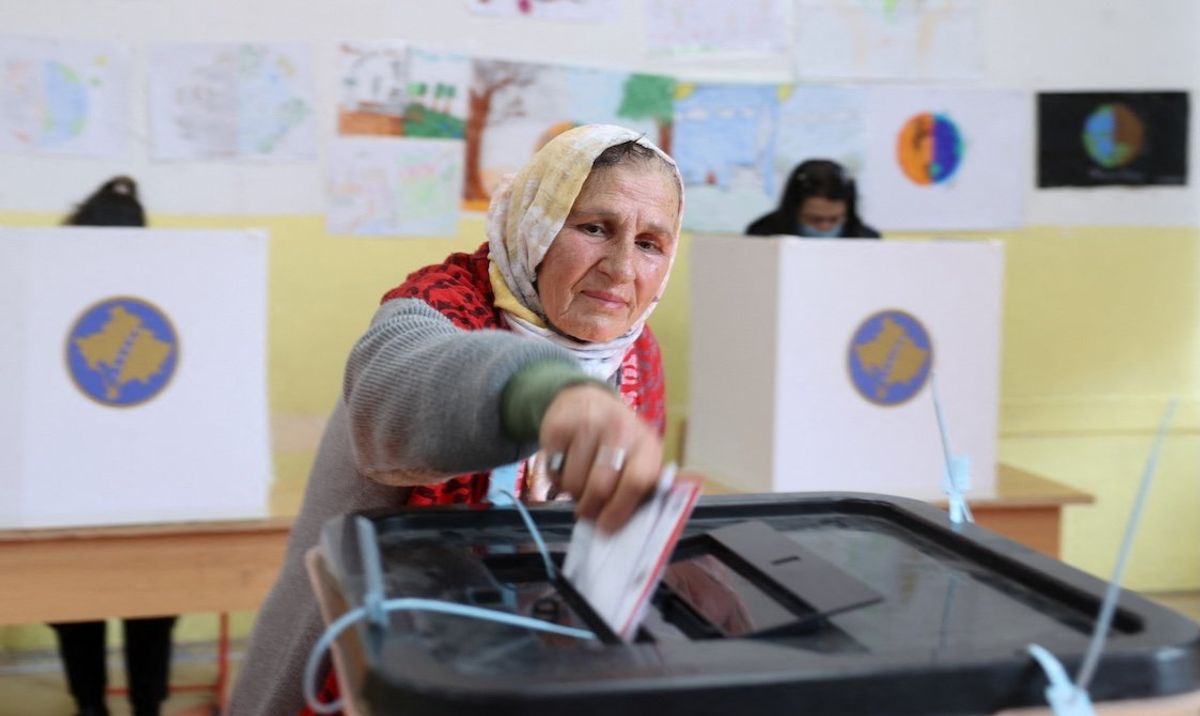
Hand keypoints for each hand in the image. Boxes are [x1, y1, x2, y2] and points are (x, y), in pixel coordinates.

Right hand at [539, 383, 662, 532]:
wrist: (586, 399)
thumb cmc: (617, 441)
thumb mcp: (637, 458)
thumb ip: (638, 489)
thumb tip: (627, 528)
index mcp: (646, 443)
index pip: (638, 481)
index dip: (620, 509)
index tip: (606, 527)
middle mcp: (620, 428)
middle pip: (601, 486)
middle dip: (591, 507)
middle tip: (587, 511)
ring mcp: (588, 423)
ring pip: (573, 483)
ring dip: (572, 492)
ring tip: (579, 480)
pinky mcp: (558, 425)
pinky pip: (552, 471)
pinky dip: (555, 477)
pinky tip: (565, 464)